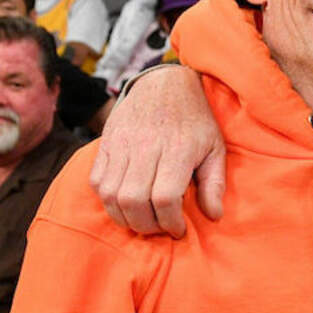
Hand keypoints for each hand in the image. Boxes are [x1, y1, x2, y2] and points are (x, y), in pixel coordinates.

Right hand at [89, 65, 225, 236]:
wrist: (164, 84)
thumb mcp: (215, 148)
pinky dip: (108, 200)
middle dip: (146, 225)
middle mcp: (147, 147)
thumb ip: (214, 183)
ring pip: (111, 194)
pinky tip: (126, 202)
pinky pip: (97, 181)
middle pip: (134, 200)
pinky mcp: (106, 144)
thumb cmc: (195, 120)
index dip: (170, 222)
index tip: (178, 229)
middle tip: (159, 227)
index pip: (165, 198)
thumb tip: (214, 215)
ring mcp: (122, 144)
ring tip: (143, 220)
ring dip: (125, 217)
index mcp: (178, 149)